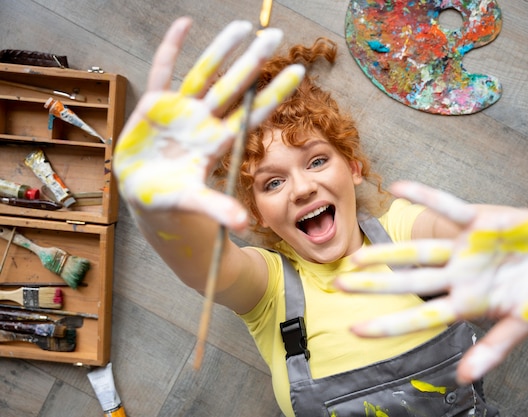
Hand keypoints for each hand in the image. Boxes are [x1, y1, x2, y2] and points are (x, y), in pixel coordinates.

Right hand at [113, 18, 303, 229]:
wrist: (145, 196)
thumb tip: (241, 225)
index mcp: (217, 142)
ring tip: (242, 25)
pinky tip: (183, 24)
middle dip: (253, 62)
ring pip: (203, 74)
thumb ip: (216, 208)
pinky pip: (162, 71)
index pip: (252, 113)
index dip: (274, 93)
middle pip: (233, 87)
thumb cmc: (172, 201)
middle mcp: (204, 122)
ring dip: (220, 50)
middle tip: (274, 35)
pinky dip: (171, 48)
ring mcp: (180, 112)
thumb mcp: (193, 203)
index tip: (298, 72)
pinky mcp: (153, 107)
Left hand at [335, 181, 527, 383]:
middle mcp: (457, 275)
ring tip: (356, 256)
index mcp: (466, 301)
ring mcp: (464, 248)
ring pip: (419, 251)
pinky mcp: (478, 221)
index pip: (421, 316)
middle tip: (338, 285)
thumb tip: (465, 379)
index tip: (355, 330)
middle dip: (375, 285)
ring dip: (388, 252)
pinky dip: (425, 196)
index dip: (389, 323)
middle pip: (409, 282)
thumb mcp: (522, 324)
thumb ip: (494, 349)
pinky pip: (448, 206)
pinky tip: (397, 187)